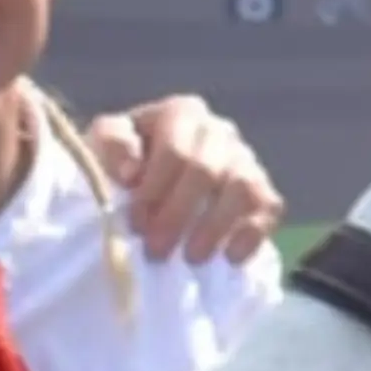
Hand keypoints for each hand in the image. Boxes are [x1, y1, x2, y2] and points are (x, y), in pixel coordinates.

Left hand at [84, 96, 283, 264]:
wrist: (150, 180)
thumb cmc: (123, 162)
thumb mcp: (103, 144)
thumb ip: (111, 145)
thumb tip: (131, 172)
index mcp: (181, 113)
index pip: (175, 151)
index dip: (155, 190)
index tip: (136, 224)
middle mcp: (219, 130)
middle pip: (207, 171)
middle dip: (179, 214)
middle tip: (157, 250)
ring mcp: (245, 159)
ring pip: (242, 188)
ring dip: (215, 227)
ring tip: (192, 257)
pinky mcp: (263, 189)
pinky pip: (268, 207)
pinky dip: (251, 234)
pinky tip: (230, 257)